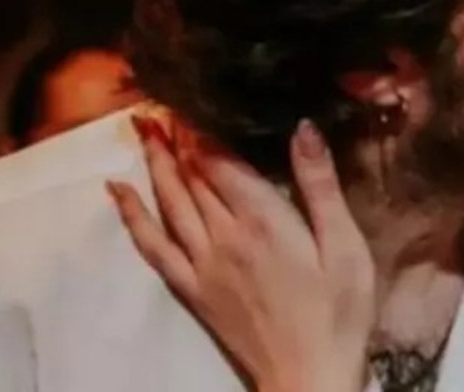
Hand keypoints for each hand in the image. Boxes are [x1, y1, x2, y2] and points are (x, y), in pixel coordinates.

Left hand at [107, 115, 375, 391]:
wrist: (309, 377)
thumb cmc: (339, 313)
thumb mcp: (346, 246)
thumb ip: (320, 186)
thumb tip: (302, 128)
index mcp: (264, 221)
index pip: (221, 162)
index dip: (203, 130)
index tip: (190, 99)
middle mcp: (224, 237)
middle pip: (190, 177)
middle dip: (174, 138)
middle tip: (157, 105)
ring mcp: (202, 265)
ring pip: (168, 203)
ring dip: (153, 164)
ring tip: (140, 129)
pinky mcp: (193, 289)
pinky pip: (153, 247)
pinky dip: (132, 216)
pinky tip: (117, 192)